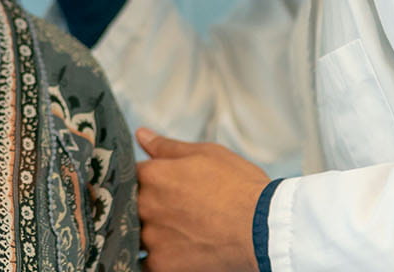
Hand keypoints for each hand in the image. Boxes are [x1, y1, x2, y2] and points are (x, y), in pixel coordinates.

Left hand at [135, 128, 266, 271]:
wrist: (264, 230)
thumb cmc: (240, 188)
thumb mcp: (207, 154)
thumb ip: (168, 147)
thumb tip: (141, 134)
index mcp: (153, 175)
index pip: (131, 174)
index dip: (145, 179)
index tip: (161, 186)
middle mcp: (145, 206)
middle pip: (130, 205)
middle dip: (148, 207)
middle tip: (177, 210)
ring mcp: (151, 238)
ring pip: (136, 235)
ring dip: (151, 233)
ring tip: (181, 232)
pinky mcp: (161, 266)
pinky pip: (145, 263)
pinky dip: (158, 257)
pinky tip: (178, 252)